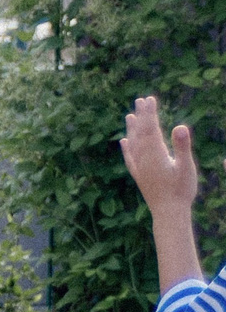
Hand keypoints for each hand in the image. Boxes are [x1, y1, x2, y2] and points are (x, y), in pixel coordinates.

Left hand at [124, 96, 199, 215]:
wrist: (168, 213)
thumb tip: (180, 126)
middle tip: (141, 100)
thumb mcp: (186, 167)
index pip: (150, 128)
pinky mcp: (139, 176)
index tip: (150, 99)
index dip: (150, 113)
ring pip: (133, 144)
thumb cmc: (181, 190)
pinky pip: (130, 158)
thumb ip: (182, 146)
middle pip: (140, 133)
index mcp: (155, 154)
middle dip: (142, 116)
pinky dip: (127, 148)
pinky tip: (124, 141)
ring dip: (132, 129)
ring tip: (130, 115)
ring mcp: (139, 168)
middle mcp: (143, 159)